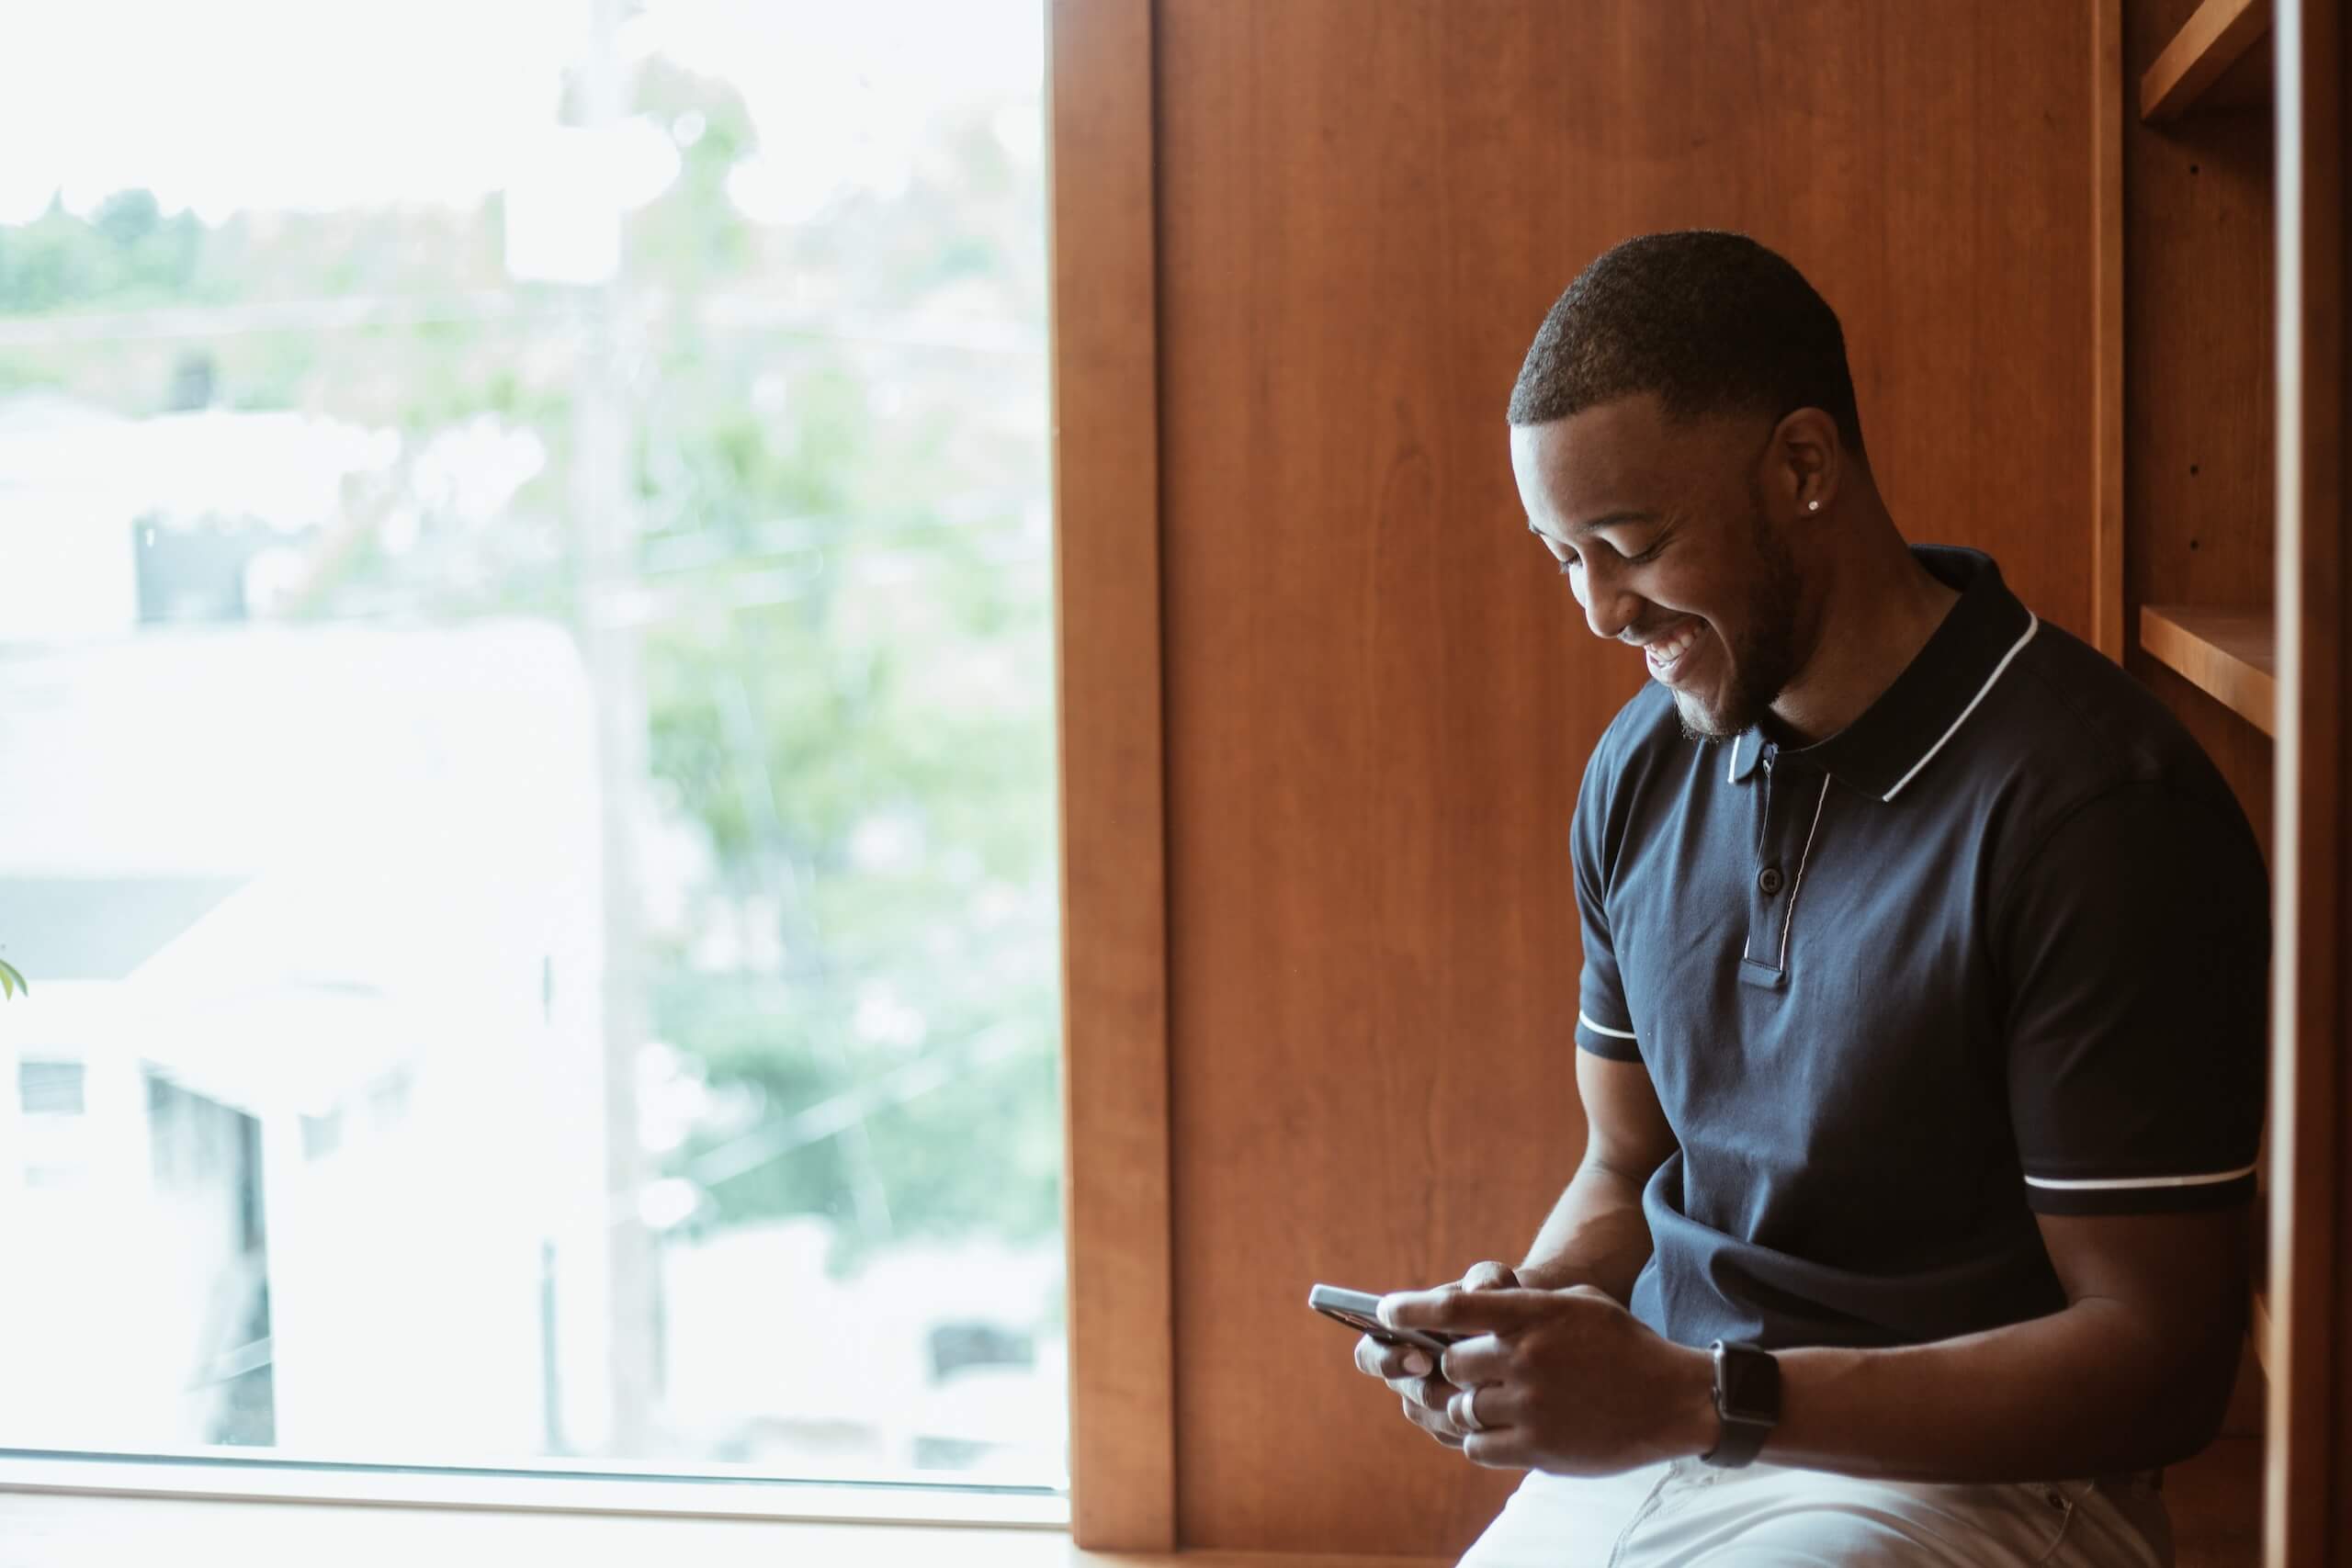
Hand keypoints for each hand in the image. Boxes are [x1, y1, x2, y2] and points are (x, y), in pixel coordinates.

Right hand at [1351, 1260, 1517, 1448]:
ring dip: (1452, 1406)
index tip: (1421, 1355)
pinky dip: (1472, 1422)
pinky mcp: (1453, 1425)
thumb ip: (1485, 1278)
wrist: (1525, 1327)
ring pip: (1428, 1416)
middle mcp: (1407, 1372)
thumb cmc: (1497, 1297)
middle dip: (1422, 1387)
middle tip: (1454, 1383)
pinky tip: (1499, 1410)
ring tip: (1485, 1394)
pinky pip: (1453, 1433)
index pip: (1369, 1355)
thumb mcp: (1493, 1281)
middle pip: (1400, 1390)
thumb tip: (1479, 1290)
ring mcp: (1428, 1402)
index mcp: (1398, 1336)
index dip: (1387, 1359)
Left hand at [1380, 1283, 1716, 1474]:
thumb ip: (1524, 1306)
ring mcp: (1531, 1406)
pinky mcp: (1538, 1448)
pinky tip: (1497, 1429)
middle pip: (1451, 1364)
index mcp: (1534, 1316)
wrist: (1672, 1399)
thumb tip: (1467, 1312)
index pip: (1454, 1307)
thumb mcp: (1577, 1303)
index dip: (1411, 1308)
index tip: (1385, 1311)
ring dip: (1465, 1406)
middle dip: (1450, 1368)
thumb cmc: (1621, 1344)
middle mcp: (1527, 1359)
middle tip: (1461, 1370)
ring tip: (1485, 1401)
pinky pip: (1478, 1446)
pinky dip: (1478, 1438)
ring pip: (1462, 1408)